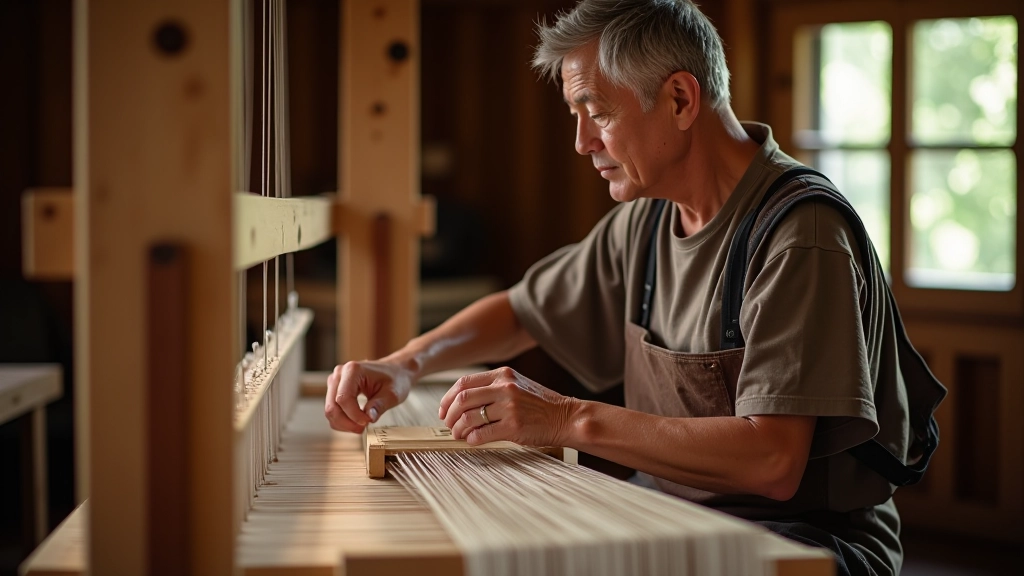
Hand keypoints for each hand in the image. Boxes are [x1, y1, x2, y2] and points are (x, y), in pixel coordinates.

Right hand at [324, 360, 412, 432]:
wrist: (395, 372)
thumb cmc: (395, 379)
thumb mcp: (393, 393)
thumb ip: (380, 405)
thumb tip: (369, 418)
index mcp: (353, 370)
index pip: (344, 399)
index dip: (354, 415)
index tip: (368, 422)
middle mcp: (339, 374)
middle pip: (332, 406)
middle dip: (347, 423)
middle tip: (363, 429)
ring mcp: (335, 381)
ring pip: (330, 410)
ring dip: (344, 424)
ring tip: (362, 426)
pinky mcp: (335, 390)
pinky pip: (332, 410)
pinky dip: (342, 421)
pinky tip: (356, 422)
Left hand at [438, 367, 575, 446]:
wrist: (567, 417)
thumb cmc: (541, 405)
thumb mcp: (517, 386)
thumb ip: (493, 388)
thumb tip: (461, 402)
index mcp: (503, 375)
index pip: (463, 383)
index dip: (447, 398)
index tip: (444, 411)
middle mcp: (505, 387)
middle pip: (462, 399)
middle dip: (450, 415)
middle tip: (449, 426)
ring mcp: (509, 407)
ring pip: (469, 417)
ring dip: (459, 430)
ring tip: (460, 435)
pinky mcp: (514, 426)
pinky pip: (482, 434)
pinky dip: (472, 440)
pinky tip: (473, 441)